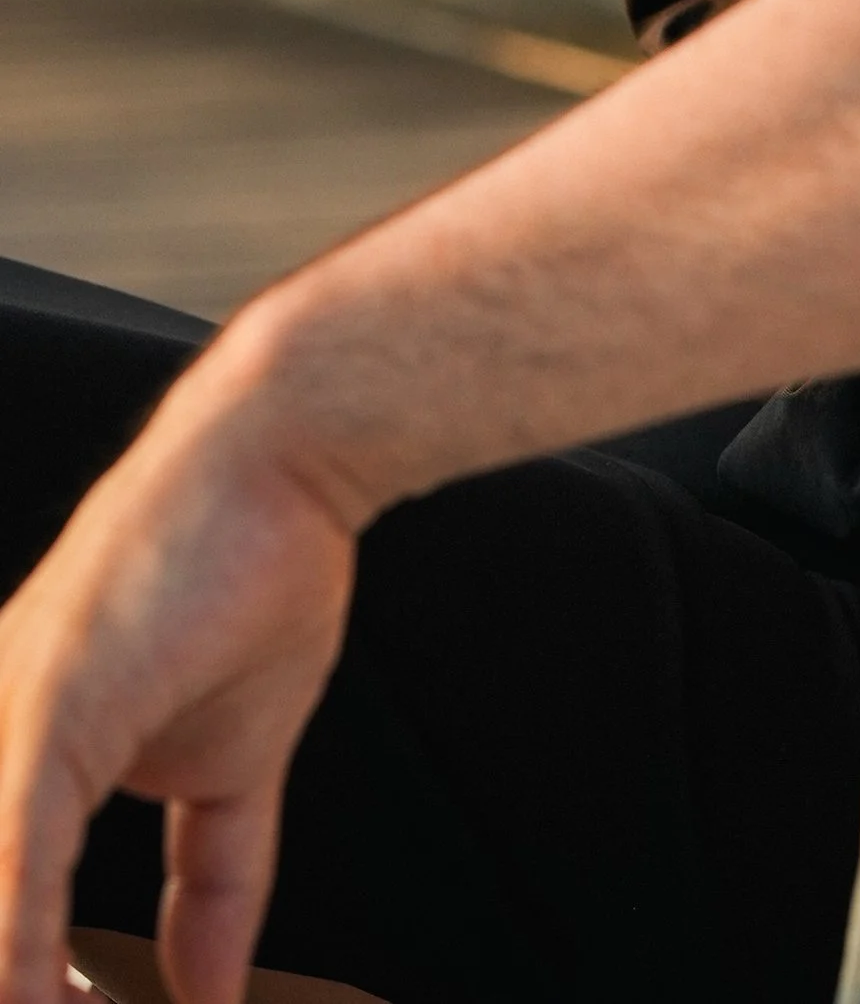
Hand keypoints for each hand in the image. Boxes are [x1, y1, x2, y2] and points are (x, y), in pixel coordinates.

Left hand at [0, 375, 358, 1003]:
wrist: (285, 456)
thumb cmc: (255, 567)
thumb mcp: (236, 768)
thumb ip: (212, 888)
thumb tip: (215, 991)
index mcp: (18, 754)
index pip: (3, 906)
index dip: (28, 977)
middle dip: (23, 982)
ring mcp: (4, 724)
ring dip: (17, 985)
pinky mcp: (41, 714)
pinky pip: (12, 866)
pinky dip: (22, 955)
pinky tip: (49, 1002)